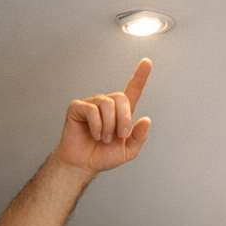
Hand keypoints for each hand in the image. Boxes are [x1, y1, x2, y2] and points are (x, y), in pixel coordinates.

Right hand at [54, 60, 151, 174]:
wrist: (85, 164)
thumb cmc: (104, 155)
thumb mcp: (129, 150)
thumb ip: (139, 136)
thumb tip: (147, 120)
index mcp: (121, 113)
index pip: (132, 91)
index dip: (140, 77)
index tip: (147, 62)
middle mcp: (107, 105)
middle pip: (121, 97)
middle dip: (124, 119)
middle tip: (119, 136)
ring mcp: (92, 104)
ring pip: (107, 104)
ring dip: (109, 125)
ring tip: (105, 138)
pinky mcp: (78, 107)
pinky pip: (91, 110)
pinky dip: (97, 126)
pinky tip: (96, 135)